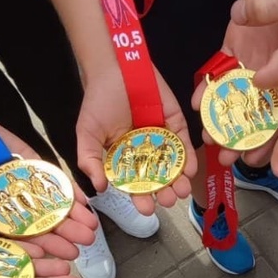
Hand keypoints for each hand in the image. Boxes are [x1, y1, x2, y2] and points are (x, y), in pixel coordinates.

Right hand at [0, 111, 96, 257]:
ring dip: (69, 216)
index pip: (13, 238)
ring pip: (47, 203)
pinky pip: (48, 177)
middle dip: (60, 235)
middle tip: (83, 244)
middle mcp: (3, 204)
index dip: (34, 247)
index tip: (55, 256)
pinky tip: (82, 200)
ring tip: (90, 227)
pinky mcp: (24, 162)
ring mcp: (16, 183)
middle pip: (36, 224)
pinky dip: (66, 188)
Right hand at [77, 66, 194, 212]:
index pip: (135, 184)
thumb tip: (100, 188)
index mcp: (124, 159)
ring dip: (179, 180)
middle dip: (164, 192)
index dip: (140, 197)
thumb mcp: (87, 133)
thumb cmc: (98, 101)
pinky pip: (184, 144)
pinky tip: (190, 170)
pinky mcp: (176, 124)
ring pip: (174, 165)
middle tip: (169, 201)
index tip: (145, 210)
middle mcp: (145, 153)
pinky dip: (189, 157)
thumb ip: (91, 160)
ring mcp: (162, 139)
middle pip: (158, 179)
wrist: (115, 68)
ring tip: (181, 190)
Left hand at [194, 0, 277, 168]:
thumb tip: (245, 16)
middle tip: (231, 161)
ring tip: (213, 143)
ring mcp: (261, 51)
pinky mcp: (242, 36)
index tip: (267, 161)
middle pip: (265, 110)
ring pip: (242, 95)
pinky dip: (211, 84)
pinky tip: (197, 103)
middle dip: (250, 137)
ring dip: (229, 119)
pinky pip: (224, 66)